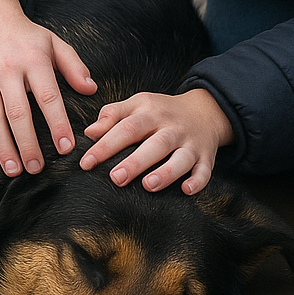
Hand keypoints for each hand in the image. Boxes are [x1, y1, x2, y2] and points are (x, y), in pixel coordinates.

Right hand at [0, 0, 96, 176]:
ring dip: (3, 147)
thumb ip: (74, 66)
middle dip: (28, 144)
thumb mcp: (54, 43)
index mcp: (34, 60)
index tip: (66, 148)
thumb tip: (92, 91)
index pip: (48, 97)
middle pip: (18, 113)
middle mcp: (8, 68)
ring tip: (14, 169)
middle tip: (37, 168)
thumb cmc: (27, 36)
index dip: (58, 124)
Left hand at [80, 89, 233, 193]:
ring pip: (181, 158)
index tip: (87, 162)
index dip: (106, 145)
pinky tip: (187, 190)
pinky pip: (205, 170)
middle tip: (116, 178)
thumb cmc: (162, 111)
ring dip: (166, 172)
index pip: (126, 127)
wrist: (205, 110)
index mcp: (151, 113)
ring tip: (148, 185)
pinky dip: (198, 181)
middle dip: (135, 162)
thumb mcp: (138, 104)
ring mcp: (190, 143)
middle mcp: (172, 128)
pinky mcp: (206, 157)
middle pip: (155, 143)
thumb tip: (89, 132)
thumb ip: (112, 115)